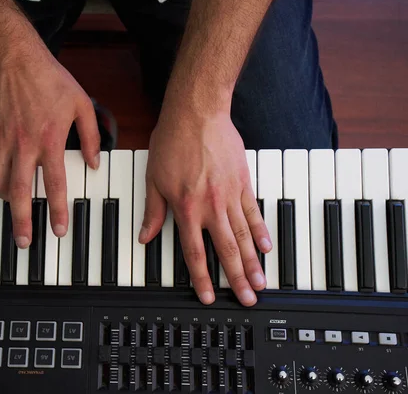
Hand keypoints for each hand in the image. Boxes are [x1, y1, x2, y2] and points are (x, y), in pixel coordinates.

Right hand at [0, 37, 99, 247]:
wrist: (17, 58)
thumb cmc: (51, 80)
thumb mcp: (82, 105)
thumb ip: (90, 137)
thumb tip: (94, 164)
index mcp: (50, 141)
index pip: (54, 184)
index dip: (56, 210)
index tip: (58, 231)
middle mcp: (25, 146)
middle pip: (21, 191)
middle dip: (22, 220)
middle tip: (24, 242)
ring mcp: (2, 141)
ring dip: (3, 202)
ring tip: (10, 214)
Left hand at [139, 110, 271, 306]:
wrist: (197, 112)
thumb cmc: (172, 142)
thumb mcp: (153, 179)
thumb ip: (153, 211)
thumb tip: (144, 237)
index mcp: (186, 208)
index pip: (195, 252)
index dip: (202, 278)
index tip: (210, 296)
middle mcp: (210, 206)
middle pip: (226, 250)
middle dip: (237, 278)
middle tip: (248, 299)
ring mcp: (229, 195)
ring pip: (244, 235)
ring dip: (253, 262)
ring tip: (261, 282)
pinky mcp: (242, 182)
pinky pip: (253, 211)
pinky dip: (261, 230)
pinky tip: (267, 247)